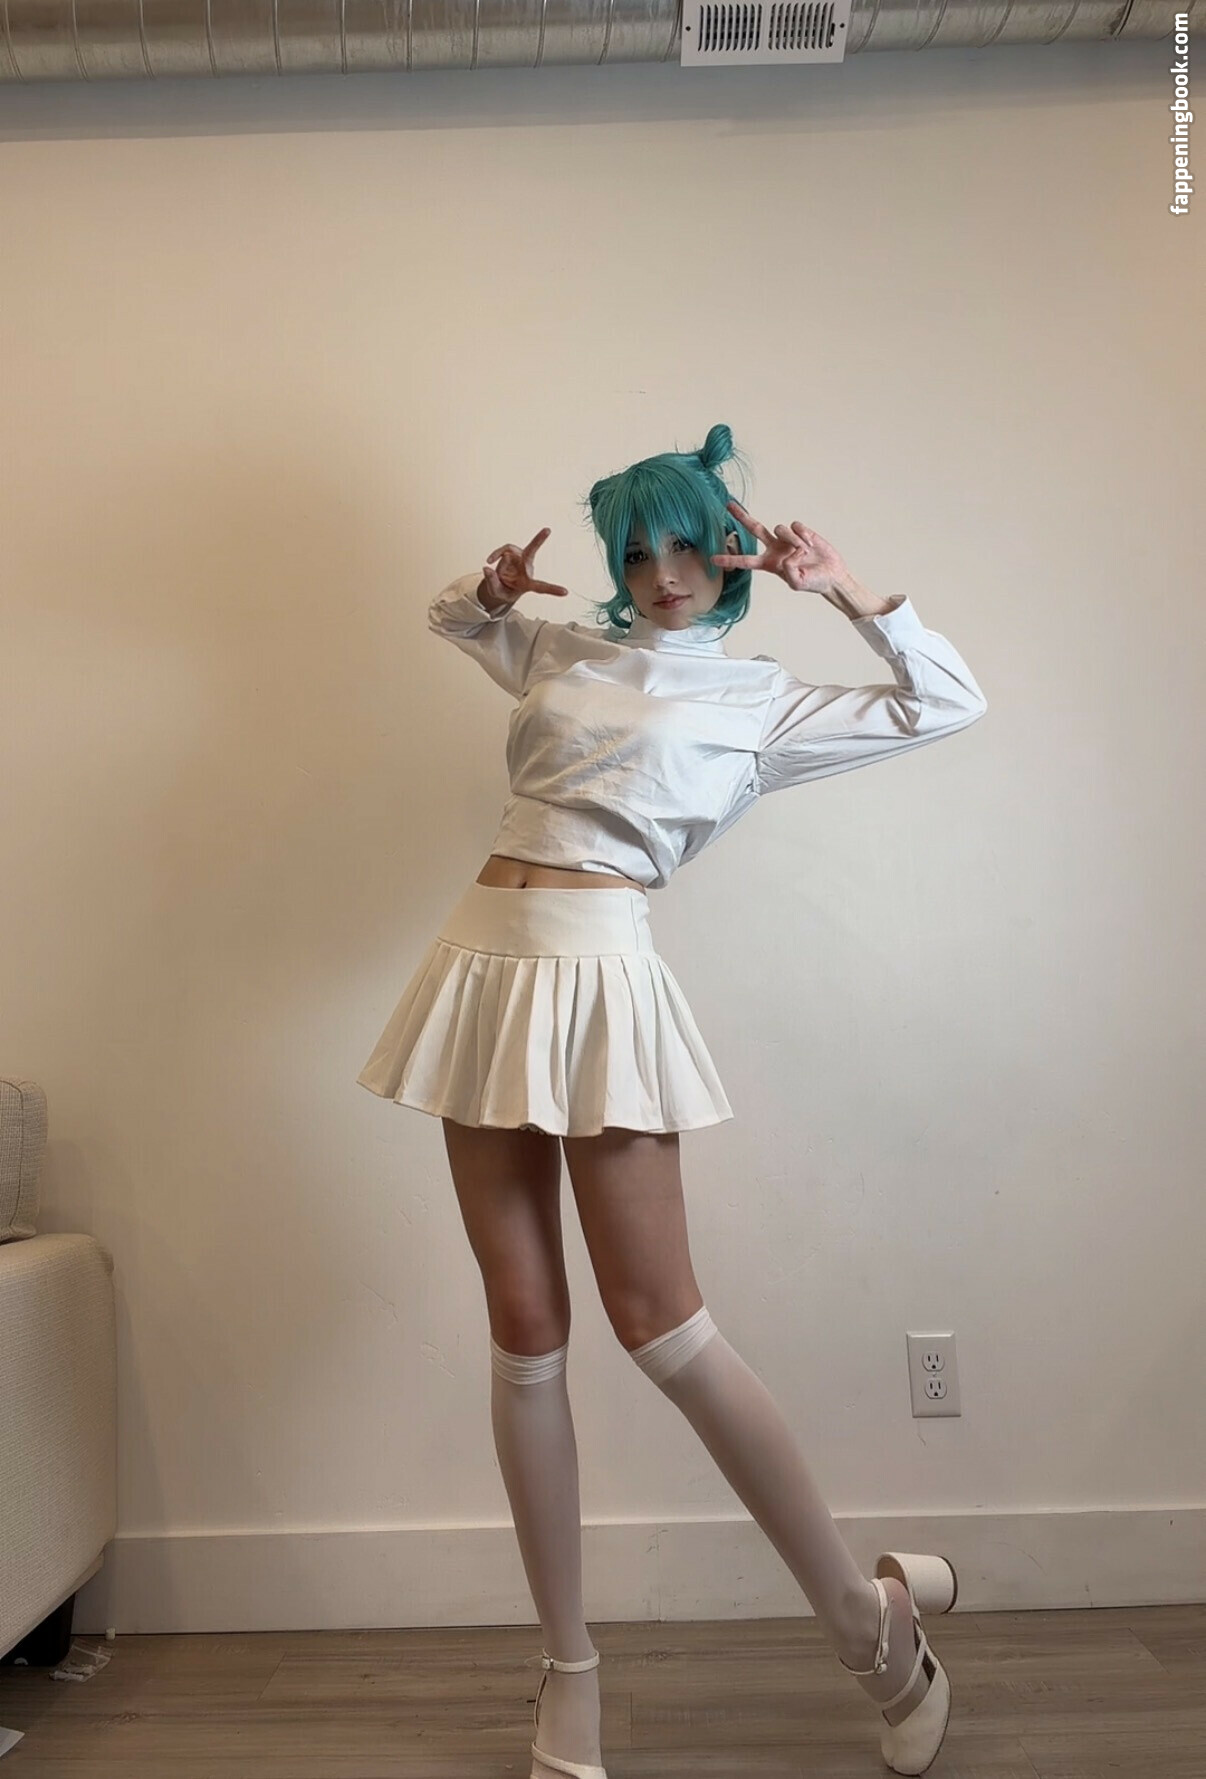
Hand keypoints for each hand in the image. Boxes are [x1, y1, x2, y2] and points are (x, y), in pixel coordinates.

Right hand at [482, 528, 568, 605]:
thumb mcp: (496, 592)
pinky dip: (496, 554)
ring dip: (498, 558)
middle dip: (538, 540)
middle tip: (548, 529)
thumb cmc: (503, 590)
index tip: (566, 592)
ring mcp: (519, 559)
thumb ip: (491, 581)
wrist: (500, 585)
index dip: (552, 589)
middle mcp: (526, 569)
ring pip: (509, 552)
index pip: (541, 587)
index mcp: (527, 584)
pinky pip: (503, 550)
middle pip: (532, 552)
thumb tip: (487, 568)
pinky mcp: (513, 553)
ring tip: (491, 563)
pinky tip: (490, 560)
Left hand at [711, 499, 851, 595]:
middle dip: (741, 517)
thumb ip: (790, 573)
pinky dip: (804, 535)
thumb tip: (787, 555)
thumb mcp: (798, 584)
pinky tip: (811, 544)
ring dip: (792, 540)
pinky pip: (795, 525)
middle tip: (729, 505)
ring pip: (779, 528)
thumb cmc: (813, 582)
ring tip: (805, 552)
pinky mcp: (799, 531)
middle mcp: (774, 548)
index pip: (745, 561)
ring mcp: (786, 539)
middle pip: (754, 529)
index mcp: (769, 564)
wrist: (832, 574)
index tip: (713, 559)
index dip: (729, 560)